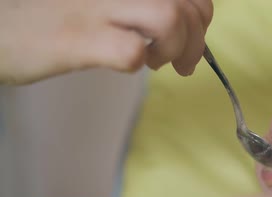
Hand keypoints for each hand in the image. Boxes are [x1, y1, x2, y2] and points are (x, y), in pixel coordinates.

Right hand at [0, 0, 212, 83]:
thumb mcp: (108, 1)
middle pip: (188, 3)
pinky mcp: (77, 37)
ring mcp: (96, 6)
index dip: (200, 12)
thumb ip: (145, 5)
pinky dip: (138, 63)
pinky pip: (130, 51)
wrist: (0, 28)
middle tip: (181, 63)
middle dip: (196, 40)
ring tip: (156, 62)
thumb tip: (191, 23)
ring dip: (175, 49)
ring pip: (170, 17)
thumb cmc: (55, 14)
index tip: (191, 35)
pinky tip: (123, 63)